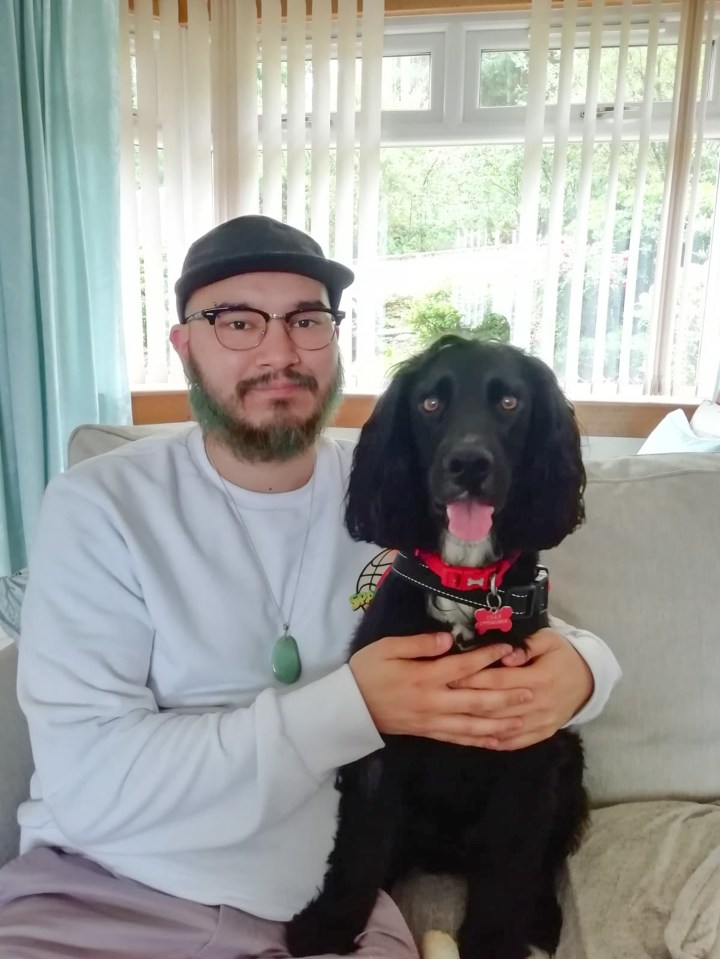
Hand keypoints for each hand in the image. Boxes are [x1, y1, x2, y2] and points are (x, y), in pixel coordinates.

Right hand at [349, 633, 533, 748]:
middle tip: (531, 691)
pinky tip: (499, 741)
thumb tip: (448, 640)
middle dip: (506, 697)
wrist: (349, 708)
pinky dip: (481, 741)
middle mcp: (433, 702)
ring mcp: (433, 721)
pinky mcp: (430, 733)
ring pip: (473, 725)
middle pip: (476, 701)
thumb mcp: (386, 648)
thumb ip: (417, 644)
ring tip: (524, 720)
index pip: (463, 667)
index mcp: (424, 677)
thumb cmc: (367, 671)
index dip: (488, 658)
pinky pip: (460, 739)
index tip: (509, 649)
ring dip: (500, 724)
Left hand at [451, 628, 593, 749]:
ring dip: (478, 724)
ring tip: (452, 719)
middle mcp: (539, 703)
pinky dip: (498, 742)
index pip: (499, 680)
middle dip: (468, 700)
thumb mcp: (550, 640)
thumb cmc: (563, 655)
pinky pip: (518, 742)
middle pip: (497, 705)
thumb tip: (504, 655)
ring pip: (504, 726)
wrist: (589, 681)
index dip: (474, 678)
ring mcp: (541, 722)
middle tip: (443, 696)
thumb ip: (527, 646)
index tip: (450, 675)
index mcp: (539, 678)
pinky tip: (480, 740)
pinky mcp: (543, 733)